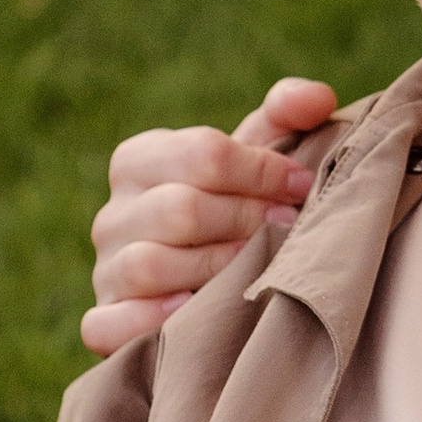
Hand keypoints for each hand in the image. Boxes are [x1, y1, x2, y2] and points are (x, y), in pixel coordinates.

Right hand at [80, 78, 339, 356]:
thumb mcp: (257, 156)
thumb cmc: (236, 206)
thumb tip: (318, 97)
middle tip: (288, 229)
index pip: (203, 153)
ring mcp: (104, 270)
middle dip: (247, 219)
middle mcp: (112, 213)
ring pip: (148, 264)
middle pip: (181, 209)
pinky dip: (148, 319)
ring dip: (213, 268)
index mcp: (140, 159)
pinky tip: (190, 311)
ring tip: (252, 268)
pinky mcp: (102, 322)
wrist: (207, 281)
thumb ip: (287, 115)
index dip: (263, 170)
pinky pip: (108, 323)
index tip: (302, 186)